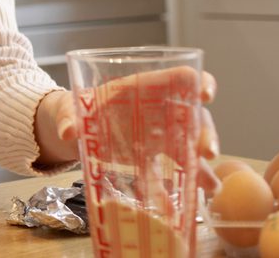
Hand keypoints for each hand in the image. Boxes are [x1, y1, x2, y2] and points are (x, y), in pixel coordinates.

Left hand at [45, 67, 220, 192]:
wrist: (72, 128)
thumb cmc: (77, 107)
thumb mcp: (70, 108)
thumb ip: (69, 116)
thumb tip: (68, 131)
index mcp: (143, 87)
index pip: (180, 78)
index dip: (198, 82)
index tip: (205, 93)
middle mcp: (158, 110)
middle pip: (193, 116)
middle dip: (205, 131)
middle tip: (207, 151)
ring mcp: (158, 134)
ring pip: (189, 145)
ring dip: (201, 164)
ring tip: (210, 185)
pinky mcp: (150, 157)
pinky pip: (167, 172)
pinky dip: (175, 188)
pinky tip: (185, 202)